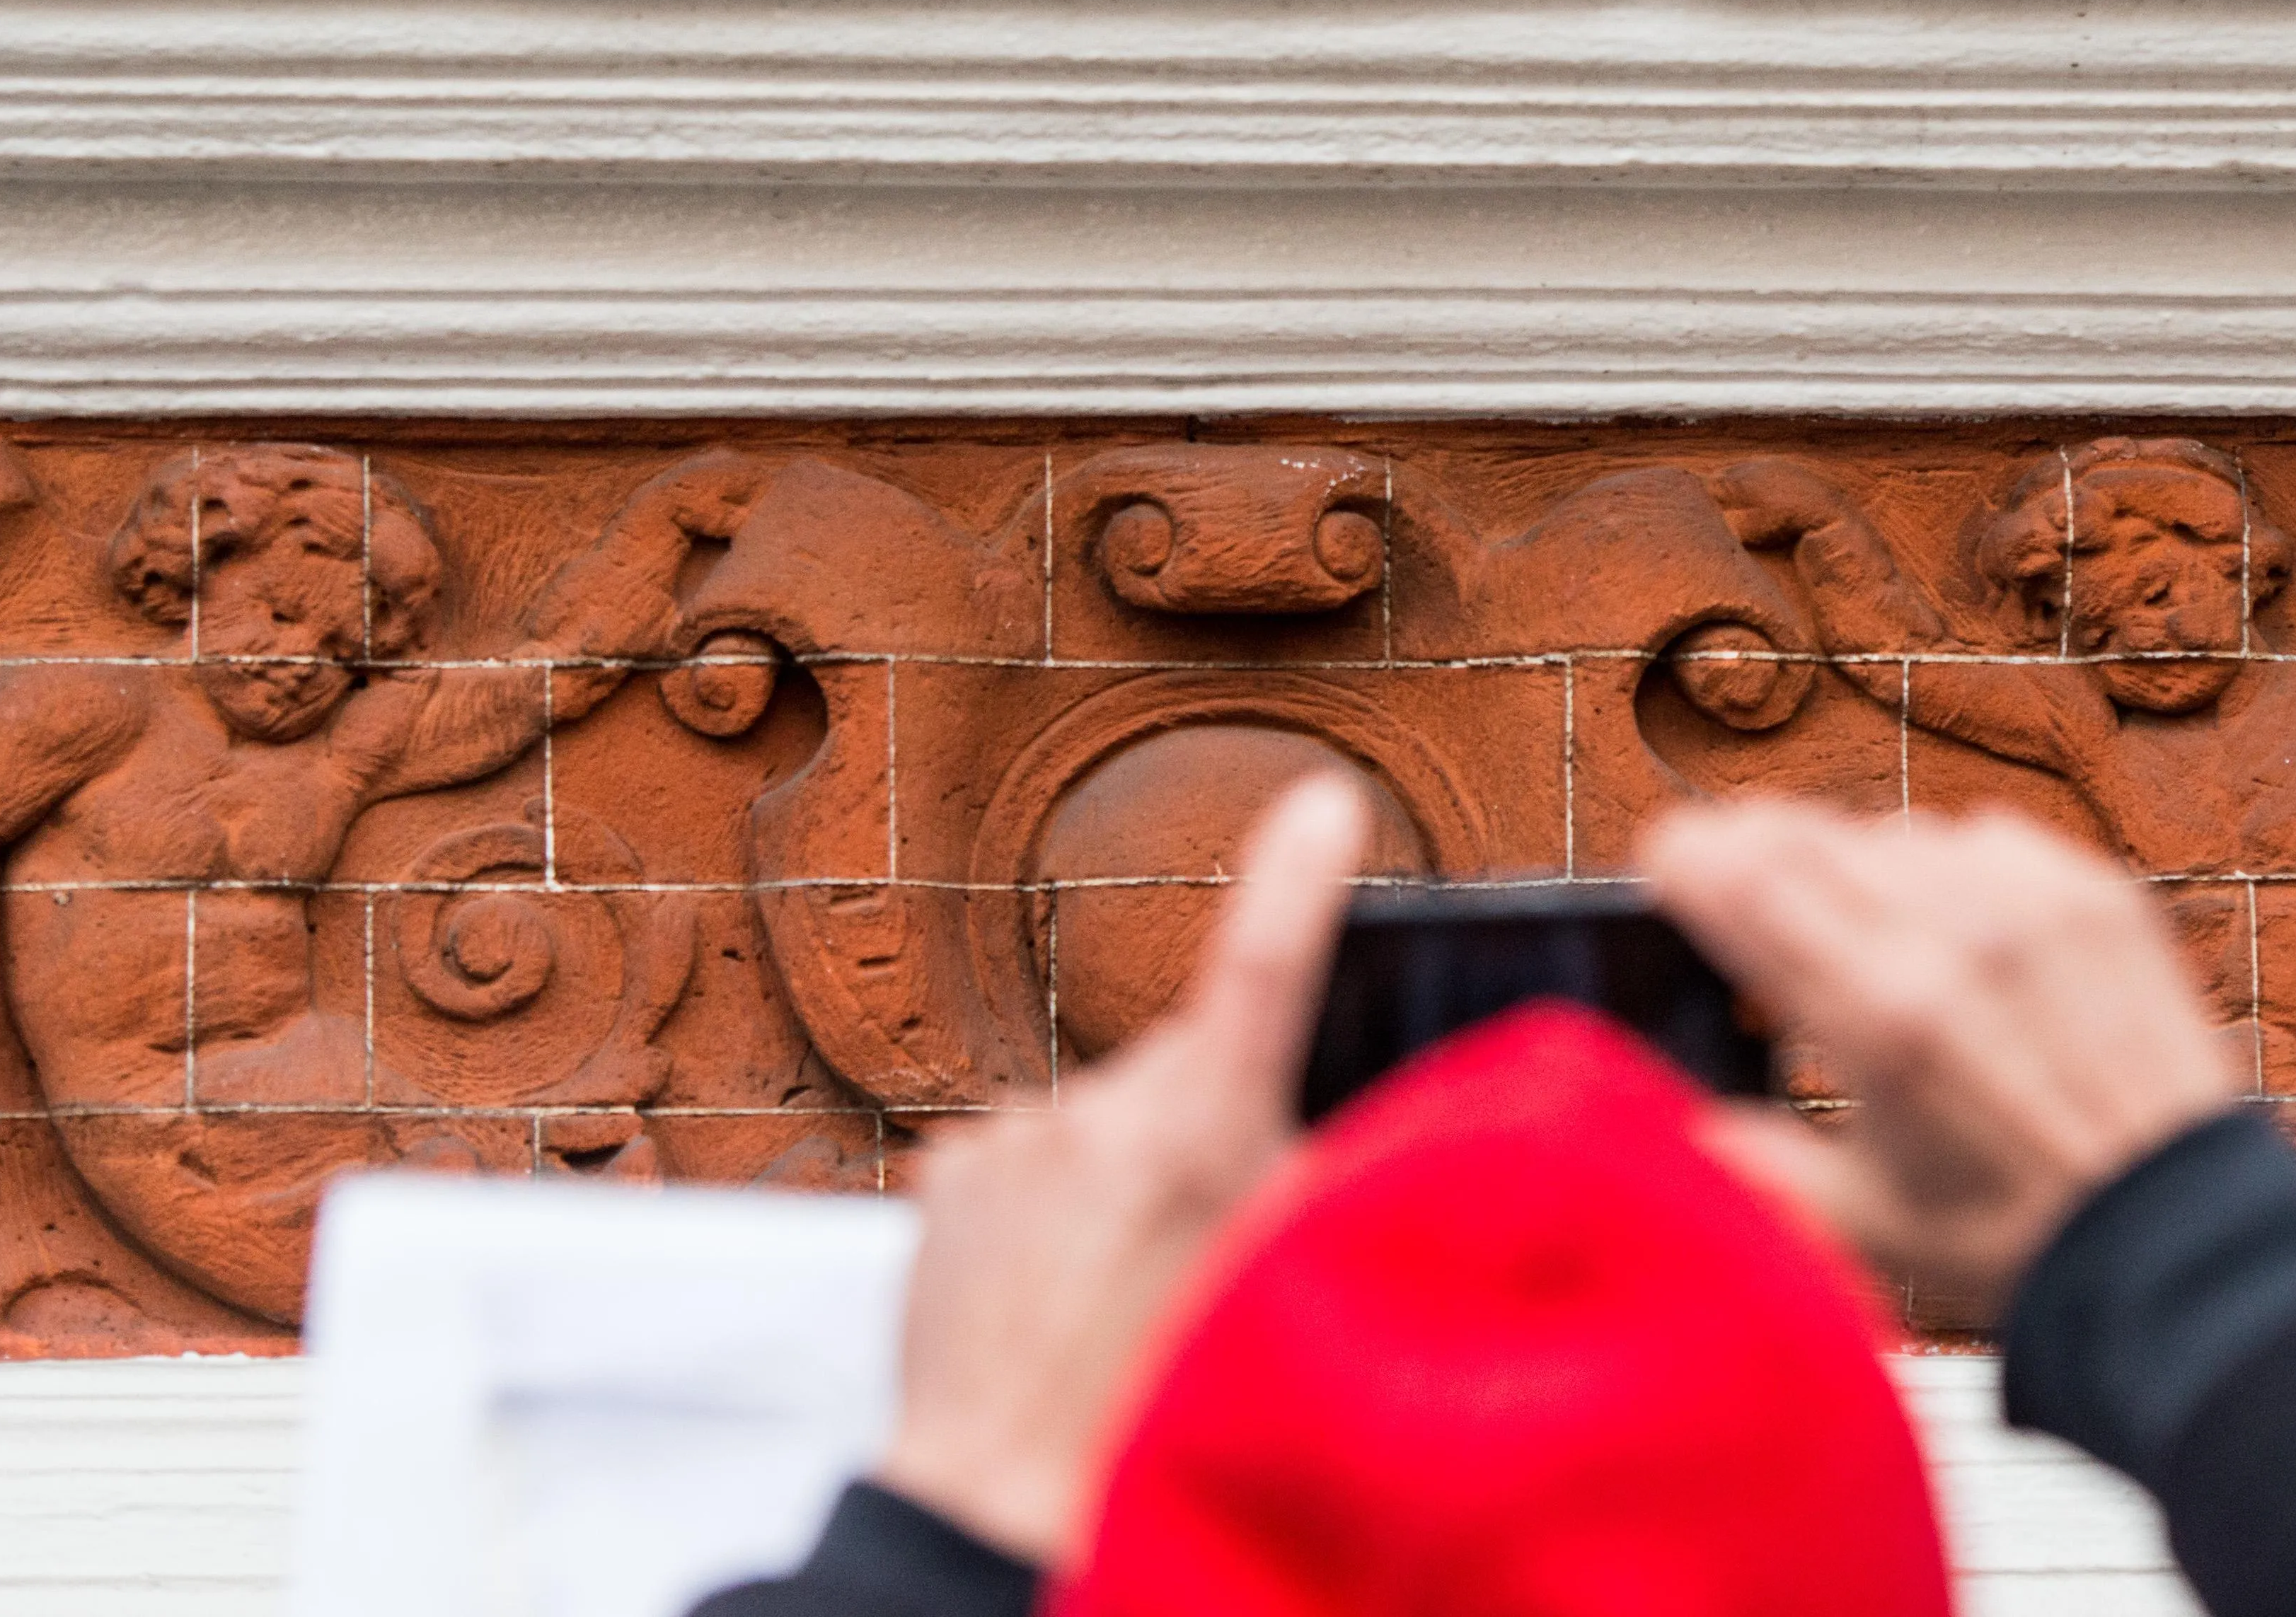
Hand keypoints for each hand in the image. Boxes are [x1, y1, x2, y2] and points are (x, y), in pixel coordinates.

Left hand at [870, 773, 1366, 1564]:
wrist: (1005, 1496)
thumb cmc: (1161, 1410)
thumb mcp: (1286, 1290)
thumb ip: (1315, 1187)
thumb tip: (1341, 1125)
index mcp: (1204, 1134)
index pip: (1267, 965)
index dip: (1301, 875)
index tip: (1324, 800)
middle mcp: (1104, 1112)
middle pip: (1186, 1075)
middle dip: (1203, 1133)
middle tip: (1201, 1248)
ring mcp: (1018, 1137)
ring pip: (1102, 1125)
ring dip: (1116, 1184)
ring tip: (1115, 1295)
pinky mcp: (953, 1171)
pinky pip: (1027, 1160)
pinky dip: (1046, 1209)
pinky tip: (1051, 1291)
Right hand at [1642, 799, 2239, 1318]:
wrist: (2176, 1237)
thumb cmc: (2015, 1238)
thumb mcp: (1858, 1220)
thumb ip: (1749, 1161)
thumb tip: (1666, 1120)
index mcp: (1878, 1018)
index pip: (1739, 876)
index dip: (1683, 856)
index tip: (1666, 867)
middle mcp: (1950, 939)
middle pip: (1800, 830)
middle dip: (1749, 845)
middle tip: (1733, 877)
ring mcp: (2029, 905)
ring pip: (1890, 829)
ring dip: (1852, 863)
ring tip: (1857, 927)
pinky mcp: (2094, 891)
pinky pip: (1982, 836)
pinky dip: (1949, 869)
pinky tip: (1955, 928)